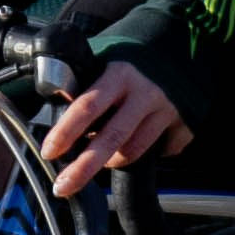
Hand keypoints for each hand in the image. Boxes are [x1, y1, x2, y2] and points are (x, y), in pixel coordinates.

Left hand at [39, 60, 193, 191]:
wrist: (182, 47)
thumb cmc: (133, 60)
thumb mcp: (107, 62)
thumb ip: (88, 88)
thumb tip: (59, 121)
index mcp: (119, 74)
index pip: (88, 107)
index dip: (66, 132)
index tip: (49, 152)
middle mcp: (144, 94)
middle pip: (111, 138)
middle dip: (84, 168)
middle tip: (64, 186)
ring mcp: (167, 111)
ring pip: (133, 152)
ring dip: (112, 160)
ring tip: (102, 156)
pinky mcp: (184, 126)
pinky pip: (159, 152)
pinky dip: (146, 154)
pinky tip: (139, 140)